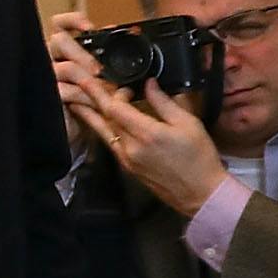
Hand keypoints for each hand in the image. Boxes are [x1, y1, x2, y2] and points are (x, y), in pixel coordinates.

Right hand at [45, 11, 100, 154]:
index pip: (59, 24)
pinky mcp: (47, 96)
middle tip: (99, 70)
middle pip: (59, 41)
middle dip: (82, 53)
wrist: (79, 132)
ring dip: (89, 78)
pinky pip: (64, 90)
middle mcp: (51, 58)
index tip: (90, 27)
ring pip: (65, 67)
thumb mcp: (101, 77)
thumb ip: (104, 56)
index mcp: (64, 50)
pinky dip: (83, 96)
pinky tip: (93, 102)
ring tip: (105, 90)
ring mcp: (47, 77)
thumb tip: (113, 33)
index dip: (72, 20)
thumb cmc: (88, 102)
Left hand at [66, 76, 228, 216]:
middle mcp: (130, 147)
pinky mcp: (127, 167)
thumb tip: (149, 84)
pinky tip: (99, 121)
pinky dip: (103, 129)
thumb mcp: (188, 123)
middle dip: (93, 99)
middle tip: (82, 83)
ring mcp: (126, 159)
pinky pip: (110, 143)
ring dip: (91, 115)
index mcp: (146, 134)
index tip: (115, 83)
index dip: (110, 92)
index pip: (114, 108)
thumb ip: (164, 102)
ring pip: (103, 132)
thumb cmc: (199, 157)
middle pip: (105, 118)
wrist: (200, 194)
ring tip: (76, 101)